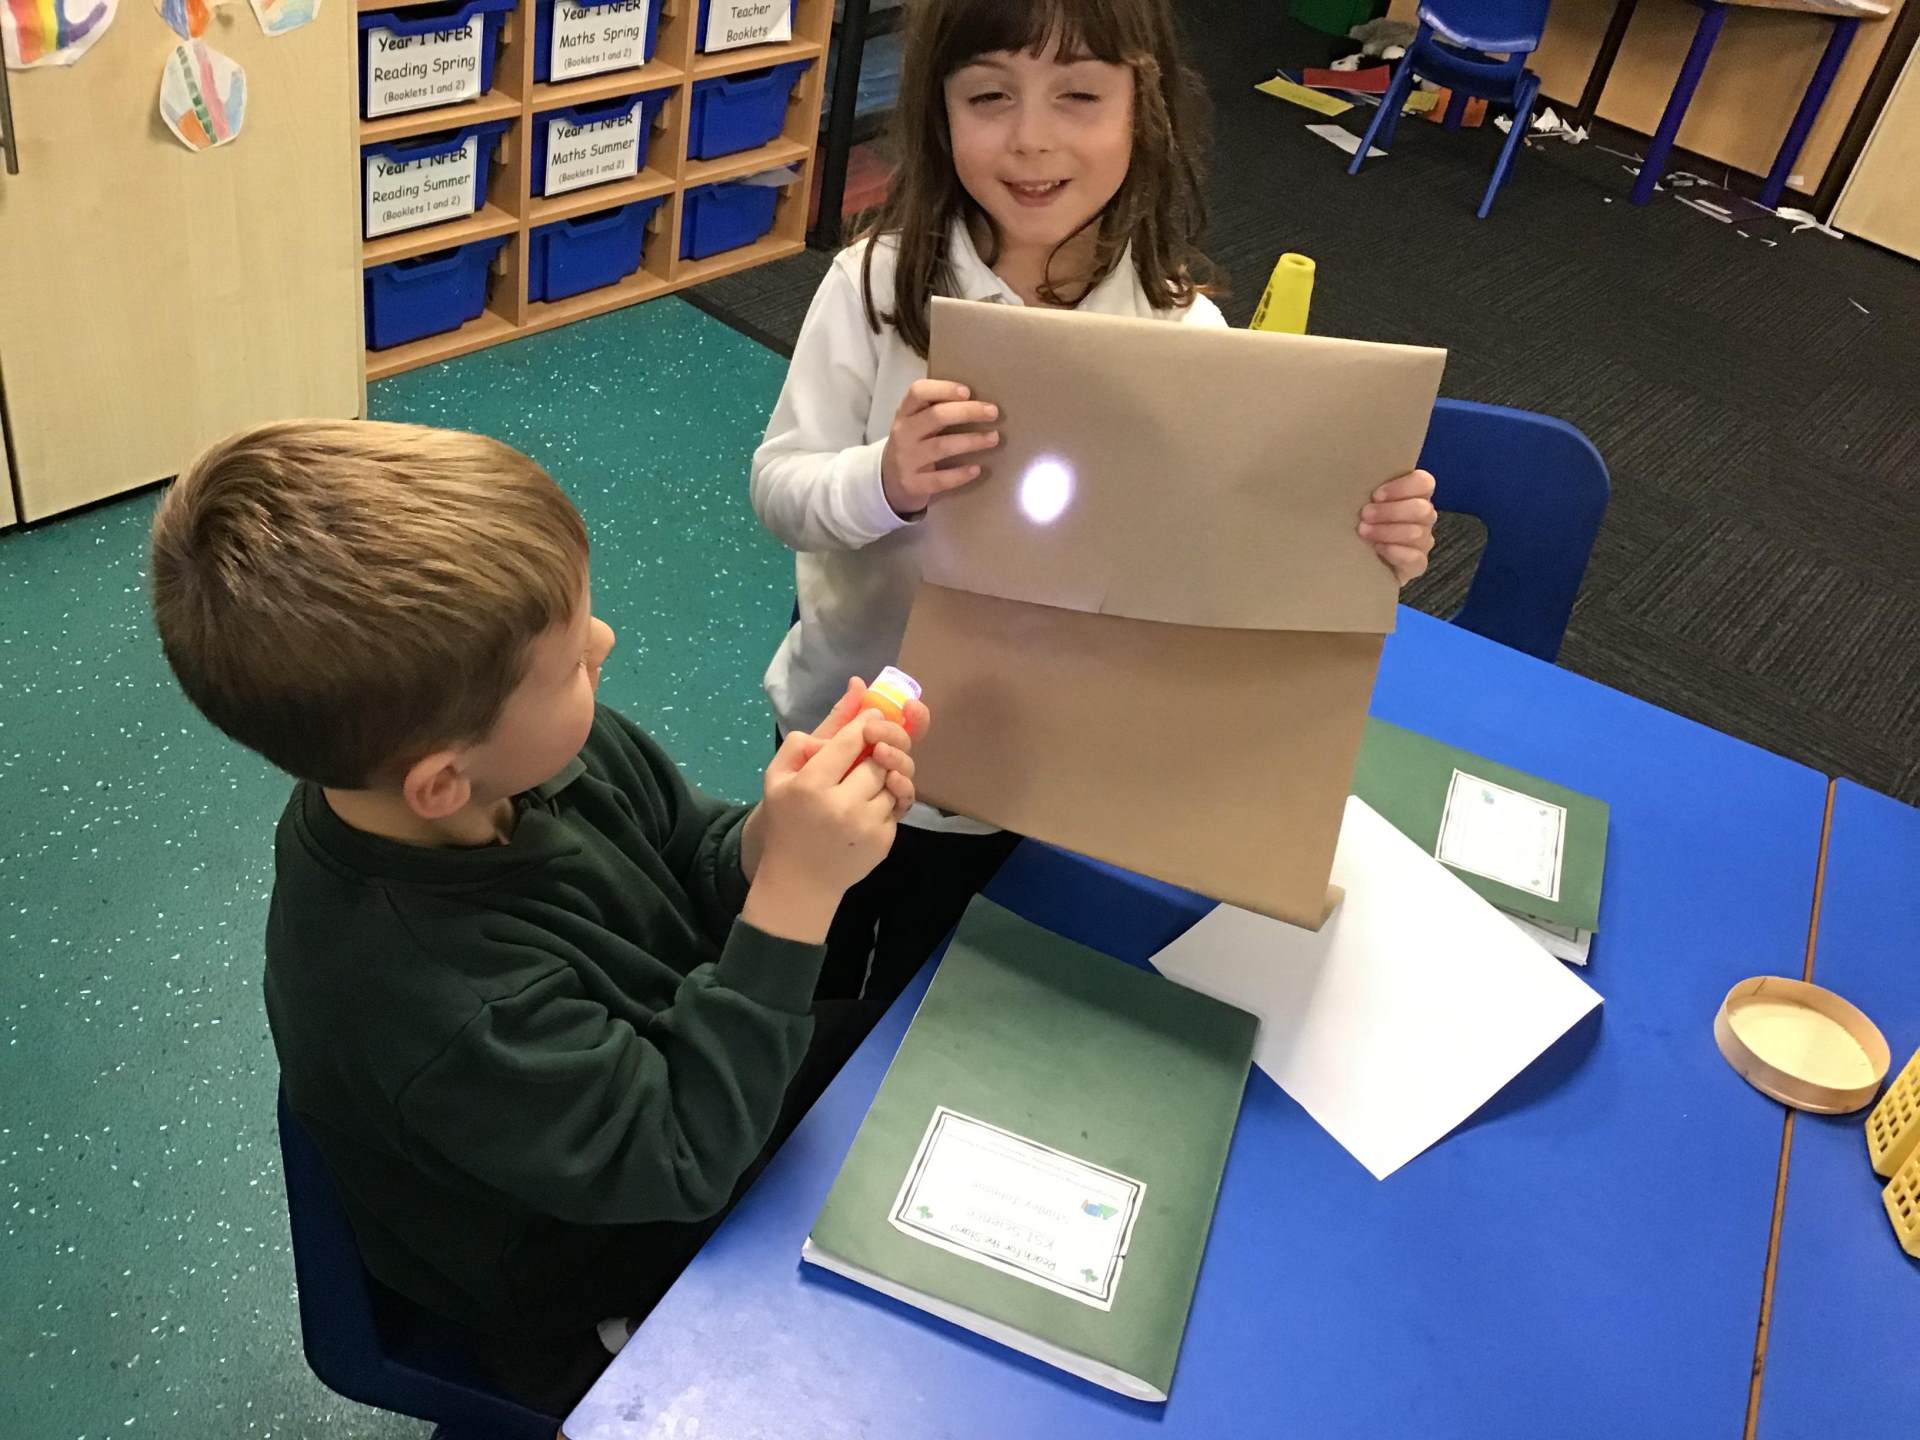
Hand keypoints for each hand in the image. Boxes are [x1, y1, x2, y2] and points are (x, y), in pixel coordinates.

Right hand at [741, 712, 909, 943]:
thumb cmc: (786, 820)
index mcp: (810, 785)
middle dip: (875, 753)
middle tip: (865, 755)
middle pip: (878, 760)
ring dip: (883, 776)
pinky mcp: (883, 842)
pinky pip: (897, 804)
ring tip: (861, 785)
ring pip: (893, 781)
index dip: (867, 724)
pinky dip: (887, 800)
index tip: (871, 719)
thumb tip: (856, 688)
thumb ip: (809, 734)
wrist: (799, 881)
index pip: (852, 741)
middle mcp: (840, 805)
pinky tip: (866, 807)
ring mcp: (865, 826)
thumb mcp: (780, 774)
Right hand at [882, 379, 999, 517]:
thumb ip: (935, 410)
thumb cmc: (913, 444)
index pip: (918, 392)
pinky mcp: (913, 484)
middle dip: (967, 412)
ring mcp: (906, 460)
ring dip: (971, 441)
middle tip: (993, 412)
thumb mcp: (915, 423)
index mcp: (905, 413)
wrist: (888, 481)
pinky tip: (977, 469)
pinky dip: (960, 474)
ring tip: (993, 438)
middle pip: (936, 417)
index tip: (968, 391)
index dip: (943, 389)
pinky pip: (939, 479)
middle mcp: (903, 433)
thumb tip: (980, 400)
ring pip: (941, 446)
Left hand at [1358, 469, 1437, 585]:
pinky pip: (1415, 558)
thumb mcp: (1360, 500)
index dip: (1402, 487)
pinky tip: (1378, 549)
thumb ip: (1365, 488)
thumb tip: (1351, 475)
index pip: (1423, 483)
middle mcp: (1423, 516)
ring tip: (1364, 531)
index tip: (1376, 495)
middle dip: (1390, 511)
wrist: (1351, 557)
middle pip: (1421, 509)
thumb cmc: (1357, 520)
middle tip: (1364, 514)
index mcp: (1415, 494)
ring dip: (1387, 531)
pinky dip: (1395, 552)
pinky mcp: (1417, 564)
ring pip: (1416, 533)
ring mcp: (1423, 541)